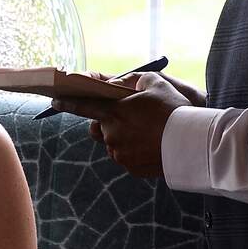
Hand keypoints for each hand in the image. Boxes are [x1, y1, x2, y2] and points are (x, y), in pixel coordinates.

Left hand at [56, 72, 187, 177]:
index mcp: (114, 112)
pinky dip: (135, 150)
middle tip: (132, 118)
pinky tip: (152, 144)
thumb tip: (119, 86)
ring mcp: (120, 153)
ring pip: (114, 142)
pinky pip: (126, 156)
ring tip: (148, 132)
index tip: (55, 102)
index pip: (83, 106)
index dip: (67, 103)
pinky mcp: (130, 167)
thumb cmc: (173, 110)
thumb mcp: (154, 83)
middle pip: (101, 127)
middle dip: (111, 121)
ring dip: (124, 136)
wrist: (192, 143)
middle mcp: (112, 134)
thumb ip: (131, 81)